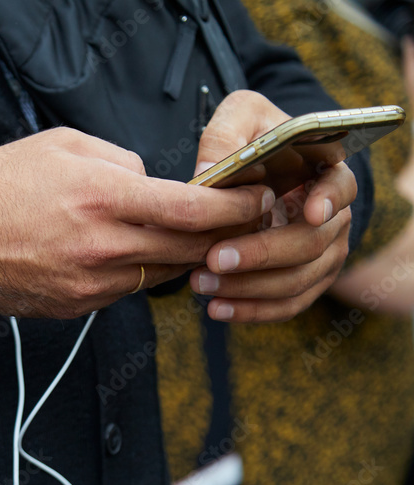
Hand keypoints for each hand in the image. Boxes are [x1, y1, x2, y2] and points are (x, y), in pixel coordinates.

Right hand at [0, 127, 274, 318]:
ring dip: (180, 256)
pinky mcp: (76, 307)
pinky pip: (125, 291)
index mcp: (104, 197)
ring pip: (161, 275)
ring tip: (182, 237)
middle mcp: (103, 247)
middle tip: (236, 222)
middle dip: (222, 236)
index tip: (255, 199)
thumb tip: (154, 185)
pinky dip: (137, 273)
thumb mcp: (64, 145)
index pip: (194, 210)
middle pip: (190, 249)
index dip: (236, 207)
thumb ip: (122, 162)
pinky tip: (125, 254)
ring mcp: (90, 284)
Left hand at [189, 90, 355, 321]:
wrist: (250, 174)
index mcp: (325, 173)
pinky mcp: (302, 281)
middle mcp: (332, 217)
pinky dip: (252, 311)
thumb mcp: (240, 118)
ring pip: (298, 280)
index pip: (340, 187)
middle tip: (213, 258)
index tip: (310, 213)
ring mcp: (321, 254)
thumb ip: (226, 134)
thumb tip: (207, 171)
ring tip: (200, 284)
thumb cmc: (251, 139)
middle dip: (262, 254)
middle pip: (311, 244)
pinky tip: (216, 309)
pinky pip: (287, 305)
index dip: (329, 200)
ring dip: (249, 288)